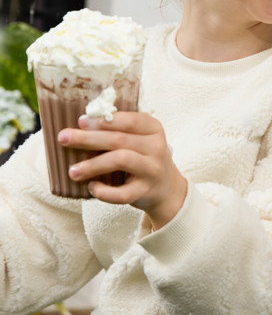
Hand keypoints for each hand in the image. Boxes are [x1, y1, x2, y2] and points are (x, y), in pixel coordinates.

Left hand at [57, 112, 187, 229]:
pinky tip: (92, 187)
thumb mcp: (141, 138)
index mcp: (153, 129)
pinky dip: (104, 191)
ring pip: (121, 161)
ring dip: (93, 165)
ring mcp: (152, 170)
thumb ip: (120, 129)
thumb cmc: (144, 157)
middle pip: (120, 139)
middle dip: (88, 138)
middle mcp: (156, 147)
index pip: (130, 121)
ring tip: (73, 171)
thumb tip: (83, 122)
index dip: (104, 121)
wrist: (166, 187)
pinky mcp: (145, 191)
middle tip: (63, 138)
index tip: (81, 121)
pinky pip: (122, 193)